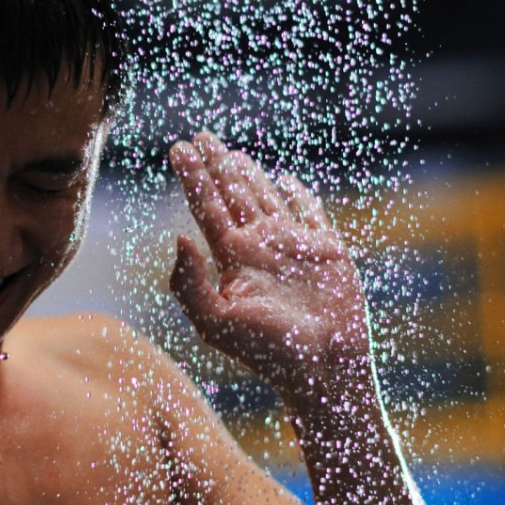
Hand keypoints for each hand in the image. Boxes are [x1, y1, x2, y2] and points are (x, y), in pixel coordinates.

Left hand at [169, 132, 372, 412]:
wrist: (324, 368)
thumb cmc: (268, 352)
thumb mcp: (215, 321)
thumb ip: (189, 282)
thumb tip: (177, 237)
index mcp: (233, 259)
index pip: (207, 207)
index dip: (193, 177)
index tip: (178, 148)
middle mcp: (260, 248)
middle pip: (232, 195)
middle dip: (216, 166)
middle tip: (200, 135)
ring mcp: (293, 247)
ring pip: (266, 199)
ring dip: (249, 176)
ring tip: (233, 154)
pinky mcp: (327, 251)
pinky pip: (311, 214)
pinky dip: (299, 195)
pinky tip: (287, 181)